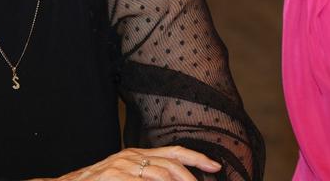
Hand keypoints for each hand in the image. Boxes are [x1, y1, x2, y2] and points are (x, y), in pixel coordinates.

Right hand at [45, 146, 222, 180]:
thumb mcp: (125, 175)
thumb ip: (146, 175)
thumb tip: (170, 179)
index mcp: (137, 153)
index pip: (174, 152)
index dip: (197, 158)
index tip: (215, 167)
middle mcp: (132, 156)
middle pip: (173, 162)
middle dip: (193, 176)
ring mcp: (123, 166)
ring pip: (162, 173)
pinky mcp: (114, 176)